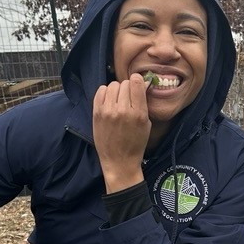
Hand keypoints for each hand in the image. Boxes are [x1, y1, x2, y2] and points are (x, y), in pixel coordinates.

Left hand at [93, 74, 150, 191]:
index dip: (137, 81)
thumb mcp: (146, 125)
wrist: (119, 162)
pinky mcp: (97, 113)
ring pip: (112, 85)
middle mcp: (123, 111)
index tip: (137, 86)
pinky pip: (100, 91)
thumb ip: (143, 104)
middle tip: (128, 99)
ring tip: (118, 101)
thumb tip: (142, 84)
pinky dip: (105, 93)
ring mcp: (108, 112)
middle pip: (124, 83)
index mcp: (139, 114)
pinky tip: (109, 102)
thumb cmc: (135, 145)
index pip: (136, 82)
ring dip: (116, 90)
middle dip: (127, 88)